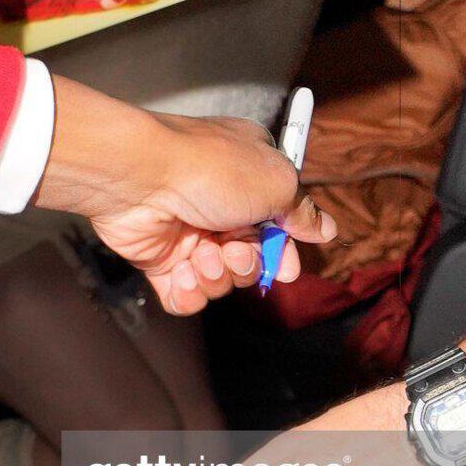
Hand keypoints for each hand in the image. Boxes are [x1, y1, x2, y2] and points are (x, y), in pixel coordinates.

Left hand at [56, 93, 333, 314]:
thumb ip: (302, 211)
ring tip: (205, 254)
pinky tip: (185, 274)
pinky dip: (189, 292)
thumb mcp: (277, 182)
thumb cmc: (210, 170)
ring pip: (220, 279)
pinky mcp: (159, 259)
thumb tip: (326, 228)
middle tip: (236, 252)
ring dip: (219, 274)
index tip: (286, 265)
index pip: (278, 223)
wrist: (140, 177)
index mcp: (250, 177)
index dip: (284, 249)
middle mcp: (219, 204)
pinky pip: (185, 295)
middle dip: (249, 264)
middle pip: (251, 256)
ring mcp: (187, 232)